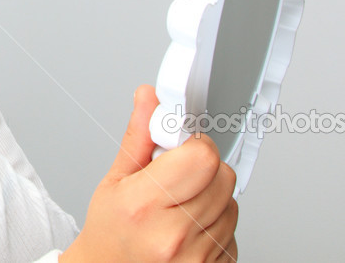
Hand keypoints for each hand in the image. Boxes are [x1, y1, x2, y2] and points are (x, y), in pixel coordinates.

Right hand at [62, 85, 238, 261]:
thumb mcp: (115, 181)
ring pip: (232, 203)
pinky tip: (190, 228)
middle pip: (222, 176)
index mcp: (142, 205)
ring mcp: (196, 258)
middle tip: (177, 178)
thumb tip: (149, 99)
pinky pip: (234, 232)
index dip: (194, 145)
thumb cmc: (111, 232)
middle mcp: (172, 236)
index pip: (201, 157)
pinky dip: (216, 225)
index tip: (181, 146)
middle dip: (204, 169)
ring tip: (180, 207)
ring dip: (211, 198)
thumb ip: (139, 138)